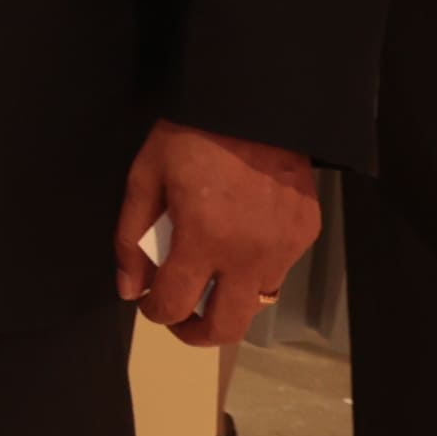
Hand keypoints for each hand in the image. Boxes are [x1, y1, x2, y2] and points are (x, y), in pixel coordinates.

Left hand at [113, 121, 319, 347]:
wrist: (256, 104)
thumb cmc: (192, 137)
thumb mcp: (145, 178)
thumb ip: (130, 238)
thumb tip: (129, 288)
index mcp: (203, 240)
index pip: (174, 305)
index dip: (154, 312)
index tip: (148, 303)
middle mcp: (249, 254)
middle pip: (226, 328)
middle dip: (196, 331)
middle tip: (180, 315)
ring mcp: (284, 248)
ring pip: (256, 302)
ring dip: (229, 300)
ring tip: (209, 275)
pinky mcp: (307, 234)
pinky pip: (279, 272)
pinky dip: (255, 270)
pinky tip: (238, 244)